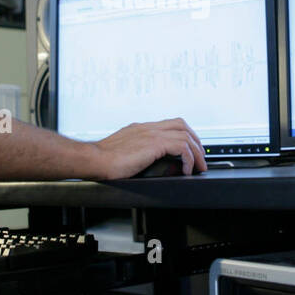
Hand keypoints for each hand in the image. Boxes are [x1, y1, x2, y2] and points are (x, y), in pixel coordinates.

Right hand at [89, 118, 206, 179]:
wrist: (94, 160)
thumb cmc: (103, 161)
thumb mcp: (123, 153)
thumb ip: (137, 153)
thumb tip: (150, 165)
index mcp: (140, 129)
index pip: (170, 124)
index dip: (184, 135)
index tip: (189, 149)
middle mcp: (147, 128)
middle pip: (182, 125)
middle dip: (195, 141)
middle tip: (200, 157)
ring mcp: (151, 133)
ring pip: (185, 135)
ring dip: (196, 152)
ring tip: (198, 167)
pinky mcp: (154, 143)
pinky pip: (182, 146)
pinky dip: (188, 158)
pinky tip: (186, 170)